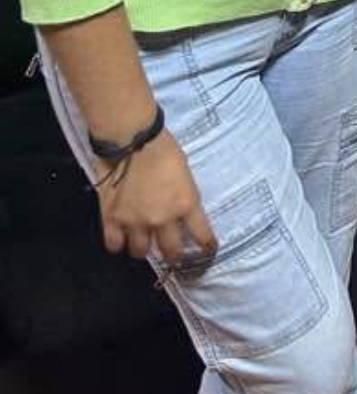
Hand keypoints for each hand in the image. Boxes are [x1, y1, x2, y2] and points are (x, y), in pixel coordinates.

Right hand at [95, 130, 215, 262]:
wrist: (132, 139)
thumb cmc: (163, 149)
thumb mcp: (185, 174)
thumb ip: (184, 197)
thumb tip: (181, 210)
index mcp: (185, 205)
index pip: (202, 236)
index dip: (206, 247)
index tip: (207, 251)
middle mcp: (162, 219)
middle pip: (170, 252)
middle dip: (173, 254)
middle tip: (171, 251)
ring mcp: (135, 222)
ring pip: (141, 252)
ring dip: (144, 249)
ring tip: (144, 242)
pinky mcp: (112, 219)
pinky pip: (114, 245)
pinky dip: (118, 244)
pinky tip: (121, 240)